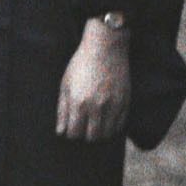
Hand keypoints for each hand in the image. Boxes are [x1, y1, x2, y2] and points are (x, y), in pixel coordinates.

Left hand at [56, 19, 129, 141]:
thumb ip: (62, 110)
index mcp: (78, 102)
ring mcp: (112, 105)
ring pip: (106, 134)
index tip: (71, 127)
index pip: (73, 133)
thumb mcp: (66, 84)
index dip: (70, 132)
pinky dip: (112, 127)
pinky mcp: (125, 102)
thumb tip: (61, 132)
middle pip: (91, 137)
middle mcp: (96, 107)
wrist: (105, 48)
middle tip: (83, 126)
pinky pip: (119, 126)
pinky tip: (106, 119)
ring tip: (95, 124)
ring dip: (99, 133)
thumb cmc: (81, 64)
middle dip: (85, 135)